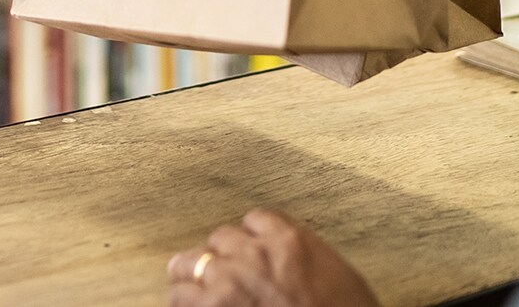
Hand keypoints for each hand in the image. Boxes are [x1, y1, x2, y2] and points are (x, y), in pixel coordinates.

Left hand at [167, 211, 378, 306]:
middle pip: (220, 238)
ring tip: (189, 286)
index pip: (255, 219)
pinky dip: (182, 302)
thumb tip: (293, 265)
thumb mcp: (337, 276)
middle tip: (220, 271)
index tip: (250, 248)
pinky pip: (180, 297)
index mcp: (288, 240)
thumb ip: (306, 259)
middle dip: (221, 256)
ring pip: (190, 262)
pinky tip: (186, 306)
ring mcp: (229, 282)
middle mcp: (254, 253)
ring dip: (191, 275)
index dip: (251, 237)